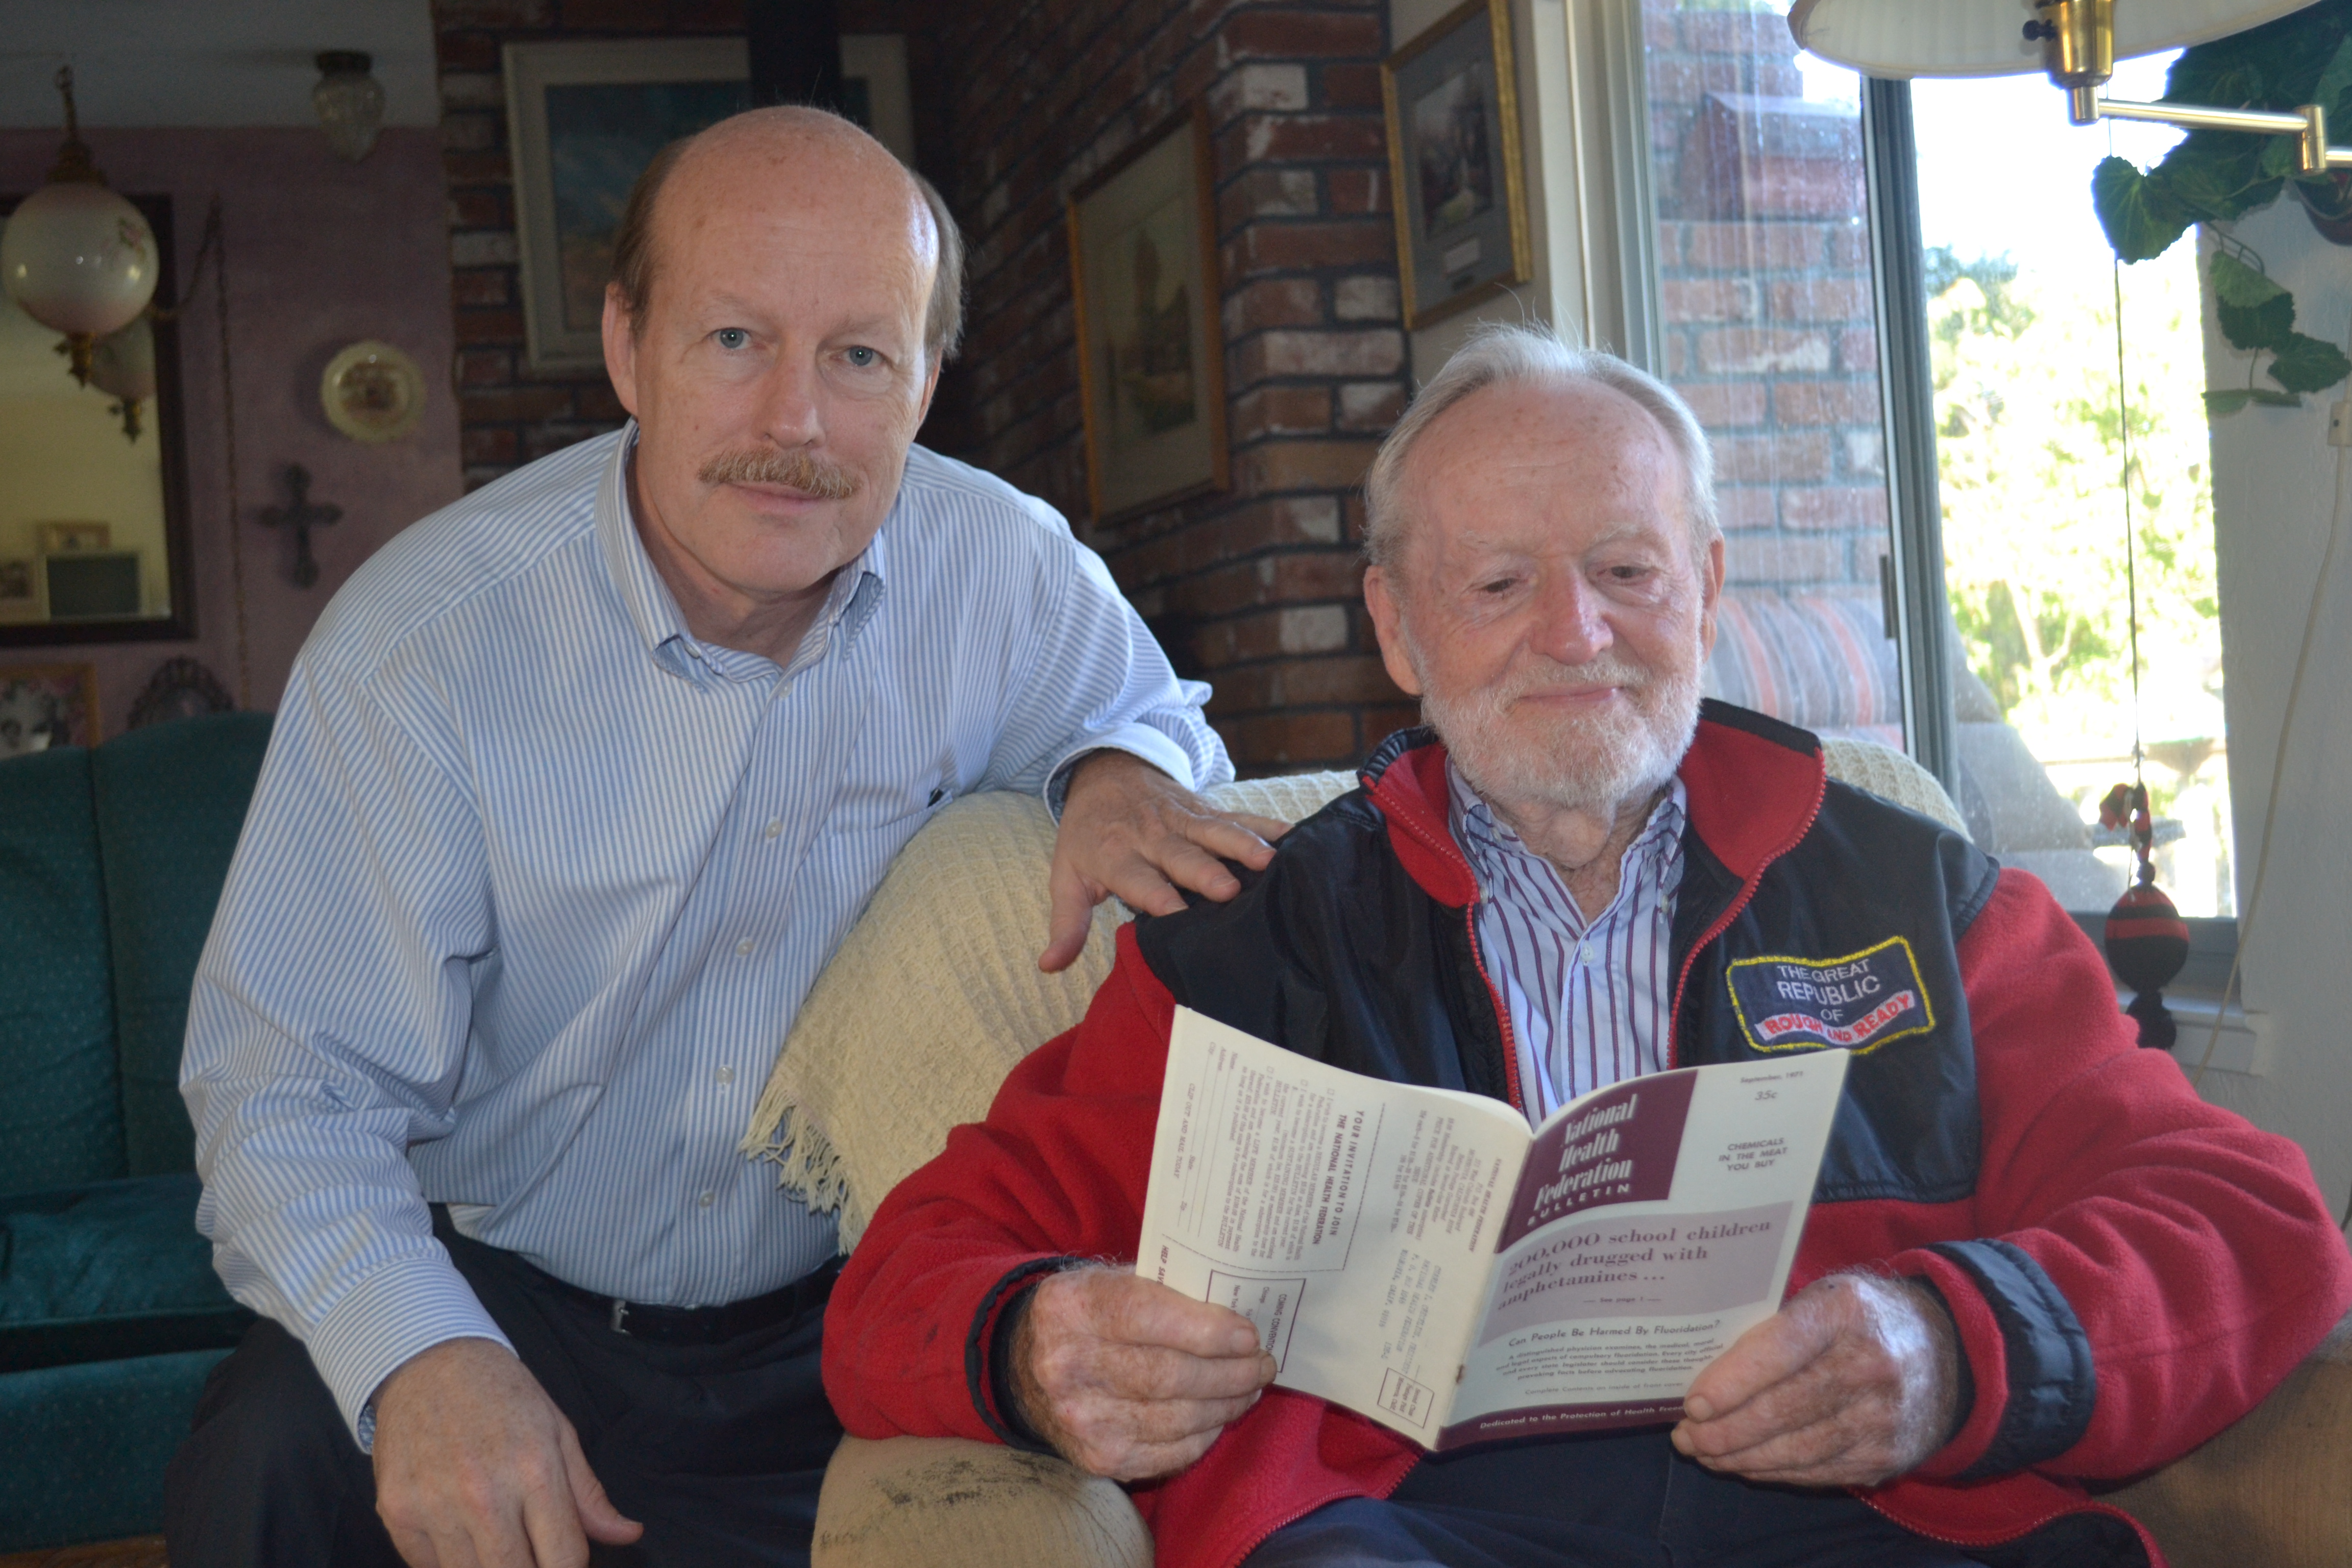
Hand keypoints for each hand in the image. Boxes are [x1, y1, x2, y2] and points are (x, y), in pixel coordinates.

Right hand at [372, 1337, 642, 1567]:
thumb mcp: (558, 1431)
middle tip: (532, 1555)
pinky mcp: (397, 1512)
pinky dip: (448, 1561)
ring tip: (496, 1542)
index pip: (566, 1560)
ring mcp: (435, 1506)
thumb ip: (588, 1494)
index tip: (565, 1562)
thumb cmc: (500, 1395)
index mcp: (535, 1471)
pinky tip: (459, 1534)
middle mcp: (484, 1494)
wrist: (429, 1362)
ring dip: (489, 1567)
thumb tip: (628, 1534)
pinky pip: (428, 1567)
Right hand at [1011, 1267, 1276, 1480]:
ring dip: (1226, 1405)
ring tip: (1249, 1387)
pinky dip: (1203, 1435)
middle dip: (1231, 1372)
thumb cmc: (1088, 1315)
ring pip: (1177, 1418)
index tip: (1249, 1335)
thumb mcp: (1110, 1281)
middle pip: (1171, 1376)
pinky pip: (1169, 1452)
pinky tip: (1217, 1416)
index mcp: (1073, 1307)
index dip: (1209, 1330)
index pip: (1151, 1318)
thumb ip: (1165, 1288)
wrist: (1024, 1367)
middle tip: (1262, 1363)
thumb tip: (1236, 1312)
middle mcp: (1069, 1365)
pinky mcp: (1097, 1458)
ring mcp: (1081, 1418)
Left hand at [1041, 751, 1289, 971]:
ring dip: (1242, 844)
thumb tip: (1049, 966)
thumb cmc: (1087, 836)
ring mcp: (1183, 820)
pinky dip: (1265, 824)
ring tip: (1269, 860)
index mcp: (1117, 856)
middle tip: (1227, 889)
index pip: (1137, 879)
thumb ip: (1066, 923)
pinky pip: (1238, 816)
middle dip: (1204, 871)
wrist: (1104, 773)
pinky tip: (1293, 834)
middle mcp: (1153, 836)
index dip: (1155, 896)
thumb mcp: (1066, 877)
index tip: (1175, 913)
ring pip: (1215, 831)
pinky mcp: (1206, 810)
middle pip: (1180, 855)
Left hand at [1671, 1272, 1960, 1487]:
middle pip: (1783, 1409)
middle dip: (1724, 1430)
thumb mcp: (1826, 1295)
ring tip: (1703, 1453)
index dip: (1732, 1381)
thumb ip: (1774, 1323)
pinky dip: (1774, 1471)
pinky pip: (1817, 1471)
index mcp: (1846, 1312)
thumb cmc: (1863, 1318)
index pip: (1779, 1349)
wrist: (1949, 1353)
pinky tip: (1744, 1464)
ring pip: (1796, 1449)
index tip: (1693, 1404)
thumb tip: (1706, 1365)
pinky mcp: (1887, 1455)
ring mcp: (1882, 1417)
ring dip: (1741, 1457)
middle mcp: (1870, 1365)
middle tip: (1686, 1436)